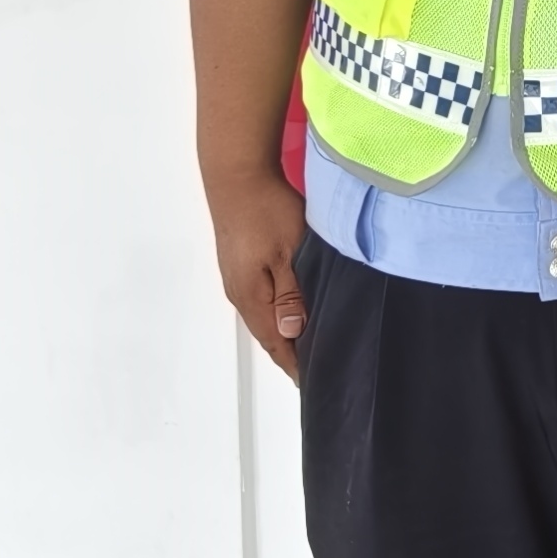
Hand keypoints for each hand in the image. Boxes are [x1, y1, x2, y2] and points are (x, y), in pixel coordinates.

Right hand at [207, 168, 310, 384]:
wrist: (236, 175)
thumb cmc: (265, 210)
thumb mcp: (288, 252)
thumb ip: (291, 295)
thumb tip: (292, 334)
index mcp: (251, 297)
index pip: (276, 344)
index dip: (295, 364)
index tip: (315, 382)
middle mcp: (240, 293)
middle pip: (269, 334)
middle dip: (292, 353)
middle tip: (319, 366)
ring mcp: (237, 278)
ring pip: (265, 316)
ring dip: (285, 333)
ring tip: (310, 344)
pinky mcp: (240, 264)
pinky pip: (261, 299)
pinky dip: (278, 312)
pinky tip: (293, 310)